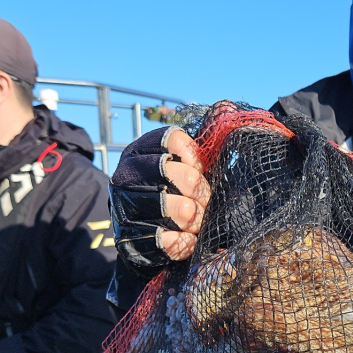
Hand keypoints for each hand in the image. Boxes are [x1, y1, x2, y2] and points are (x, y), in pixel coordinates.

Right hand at [110, 126, 210, 269]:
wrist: (152, 239)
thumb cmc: (180, 196)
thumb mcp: (192, 167)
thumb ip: (205, 145)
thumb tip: (228, 110)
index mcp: (142, 150)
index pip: (173, 140)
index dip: (196, 158)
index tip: (201, 169)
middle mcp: (127, 174)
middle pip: (177, 173)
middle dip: (200, 191)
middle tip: (205, 202)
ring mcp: (124, 205)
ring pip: (175, 207)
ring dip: (195, 218)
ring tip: (198, 222)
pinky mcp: (128, 237)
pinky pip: (167, 239)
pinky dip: (186, 242)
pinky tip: (191, 240)